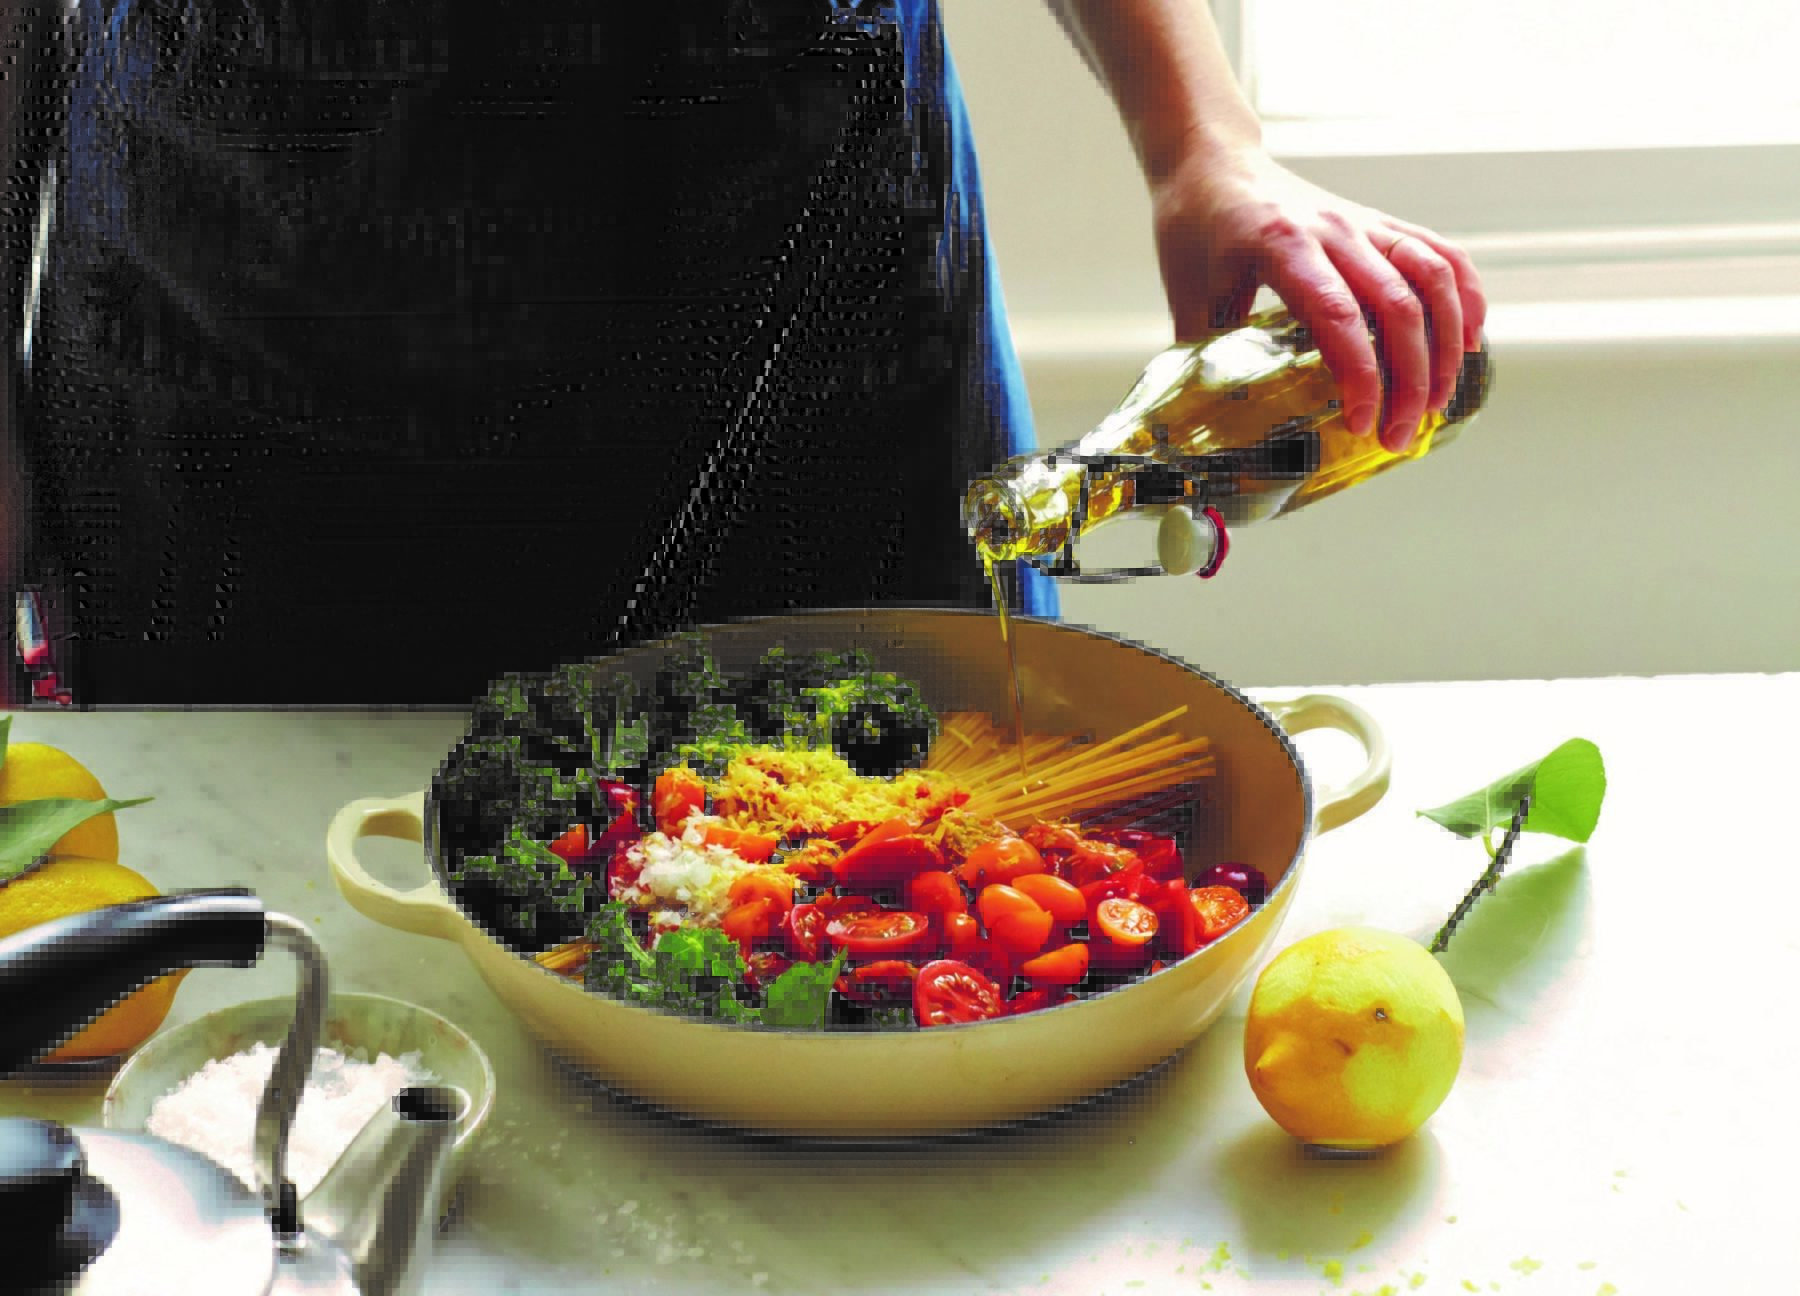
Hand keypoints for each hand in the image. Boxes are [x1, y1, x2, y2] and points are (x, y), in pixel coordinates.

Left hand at [1148, 142, 1486, 451]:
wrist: (1212, 159)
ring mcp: (1364, 222)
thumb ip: (1207, 356)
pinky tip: (1469, 342)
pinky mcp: (1380, 222)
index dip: (1361, 375)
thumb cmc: (1195, 222)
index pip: (1338, 316)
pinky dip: (1465, 297)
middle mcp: (1334, 229)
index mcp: (1282, 245)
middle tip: (1399, 436)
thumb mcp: (1187, 293)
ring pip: (1433, 279)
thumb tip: (1213, 420)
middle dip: (1409, 380)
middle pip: (1397, 306)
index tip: (1364, 423)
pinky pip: (1440, 254)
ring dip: (1446, 346)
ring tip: (1437, 402)